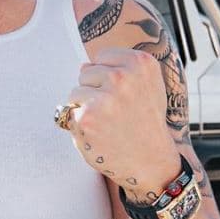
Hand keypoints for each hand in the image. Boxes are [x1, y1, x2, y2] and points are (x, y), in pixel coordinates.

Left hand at [64, 48, 178, 194]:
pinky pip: (68, 112)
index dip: (107, 78)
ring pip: (75, 92)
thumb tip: (83, 64)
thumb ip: (121, 69)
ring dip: (84, 108)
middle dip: (94, 92)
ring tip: (107, 124)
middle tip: (115, 113)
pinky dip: (78, 124)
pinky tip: (98, 134)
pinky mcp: (88, 116)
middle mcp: (124, 76)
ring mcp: (105, 97)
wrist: (151, 162)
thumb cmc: (145, 123)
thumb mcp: (147, 87)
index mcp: (141, 63)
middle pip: (85, 71)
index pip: (102, 56)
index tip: (124, 96)